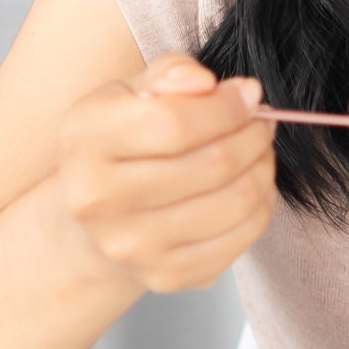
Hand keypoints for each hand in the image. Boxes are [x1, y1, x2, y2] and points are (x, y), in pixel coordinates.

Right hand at [56, 53, 276, 291]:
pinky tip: (253, 186)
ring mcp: (131, 246)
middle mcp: (98, 200)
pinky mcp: (165, 276)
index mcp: (86, 140)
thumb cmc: (122, 142)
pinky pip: (241, 238)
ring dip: (263, 169)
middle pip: (212, 165)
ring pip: (234, 202)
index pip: (177, 122)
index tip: (249, 94)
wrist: (97, 211)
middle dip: (253, 136)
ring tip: (259, 151)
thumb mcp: (131, 92)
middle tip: (262, 123)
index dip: (228, 106)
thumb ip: (168, 73)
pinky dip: (261, 205)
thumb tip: (203, 82)